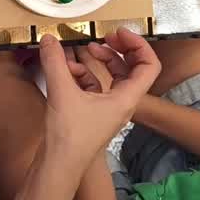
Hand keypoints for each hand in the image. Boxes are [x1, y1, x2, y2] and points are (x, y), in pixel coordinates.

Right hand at [40, 30, 161, 171]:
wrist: (59, 166)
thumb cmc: (70, 136)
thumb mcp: (62, 92)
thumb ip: (55, 62)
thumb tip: (50, 39)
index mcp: (126, 98)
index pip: (148, 65)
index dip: (138, 45)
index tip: (118, 33)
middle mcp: (122, 103)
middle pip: (132, 69)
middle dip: (118, 50)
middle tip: (104, 37)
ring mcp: (108, 109)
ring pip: (112, 78)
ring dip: (99, 62)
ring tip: (82, 52)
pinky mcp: (93, 114)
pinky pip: (95, 87)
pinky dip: (84, 75)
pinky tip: (67, 72)